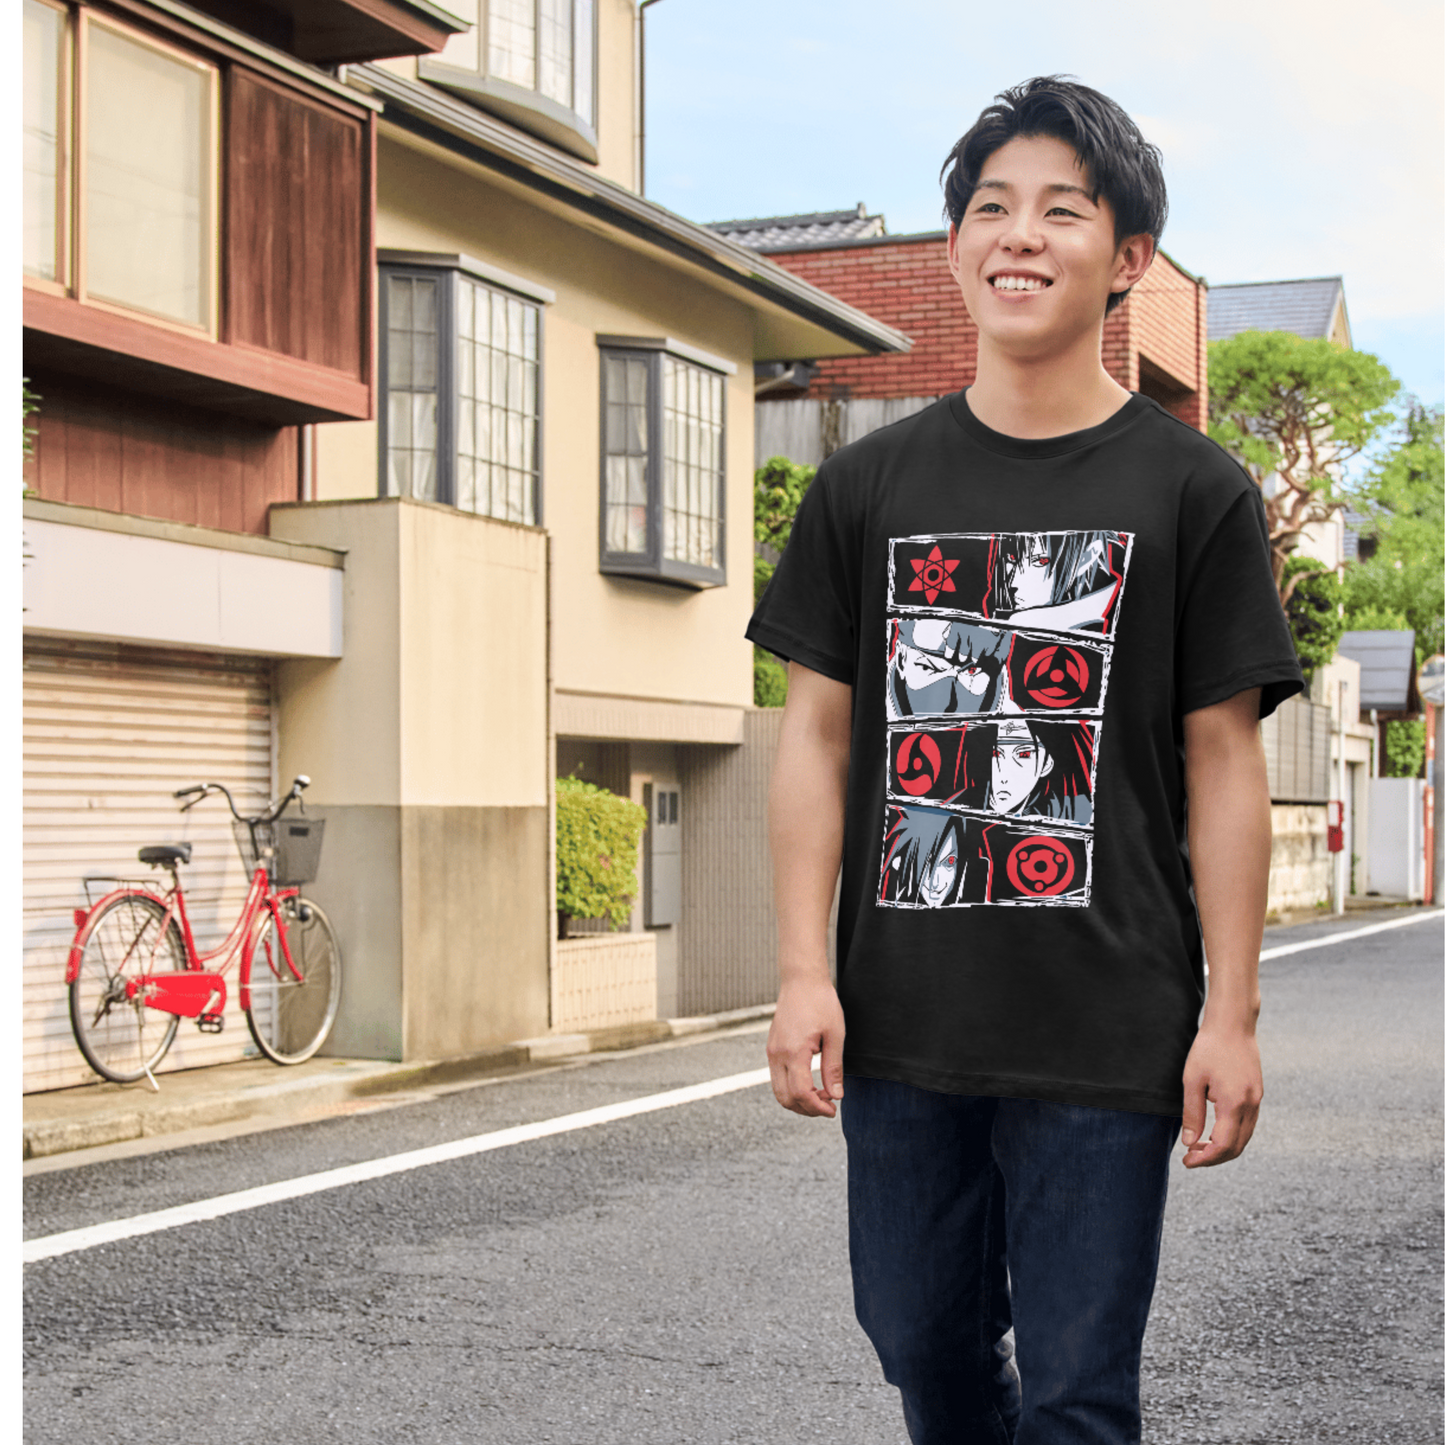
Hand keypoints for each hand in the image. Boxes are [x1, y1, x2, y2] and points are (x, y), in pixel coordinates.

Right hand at [766, 975, 844, 1117]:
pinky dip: (792, 1088)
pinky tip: (810, 1083)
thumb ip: (833, 1068)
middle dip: (806, 1109)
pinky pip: (777, 1078)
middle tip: (828, 1106)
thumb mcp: (835, 1035)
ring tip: (821, 1095)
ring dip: (798, 1100)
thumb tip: (836, 1095)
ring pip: (778, 1091)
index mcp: (794, 1051)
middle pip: (785, 1098)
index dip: (817, 1107)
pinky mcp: (772, 1048)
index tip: (832, 1109)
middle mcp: (777, 1054)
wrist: (801, 980)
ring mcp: (771, 1051)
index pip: (801, 1093)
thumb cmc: (820, 1002)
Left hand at [1179, 1023, 1261, 1167]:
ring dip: (1224, 1148)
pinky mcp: (1257, 1093)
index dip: (1205, 1159)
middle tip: (1190, 1157)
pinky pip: (1248, 1124)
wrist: (1233, 1024)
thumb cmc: (1208, 1048)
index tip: (1187, 1162)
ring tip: (1199, 1146)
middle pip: (1237, 1147)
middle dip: (1214, 1158)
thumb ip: (1192, 1114)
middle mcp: (1251, 1105)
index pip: (1223, 1146)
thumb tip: (1189, 1142)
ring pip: (1245, 1137)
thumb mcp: (1192, 1081)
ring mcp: (1257, 1100)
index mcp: (1234, 1103)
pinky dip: (1233, 1135)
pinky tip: (1214, 1131)